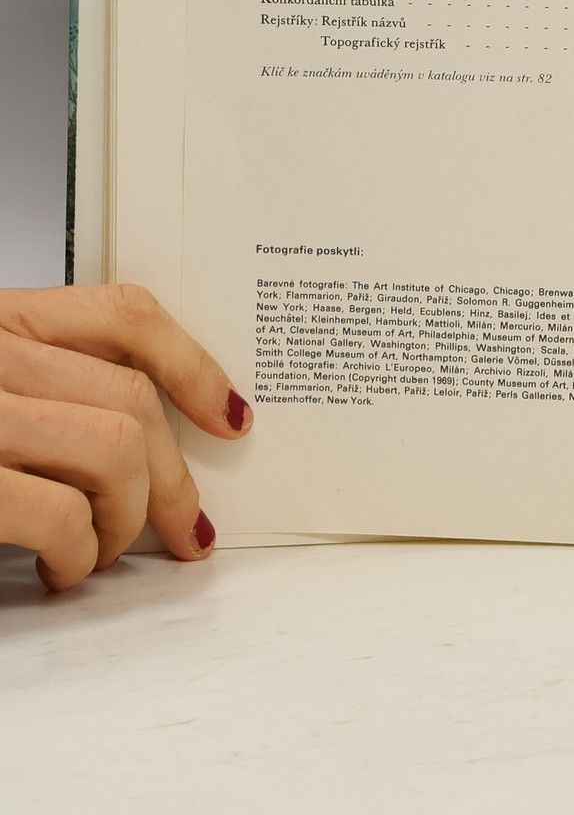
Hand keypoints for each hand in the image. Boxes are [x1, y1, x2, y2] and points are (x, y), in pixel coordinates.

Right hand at [0, 285, 250, 591]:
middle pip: (132, 398)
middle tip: (186, 526)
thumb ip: (35, 380)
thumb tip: (140, 430)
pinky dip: (79, 550)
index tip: (228, 415)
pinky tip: (63, 569)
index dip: (194, 365)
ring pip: (114, 450)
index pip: (124, 314)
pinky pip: (58, 512)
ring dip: (129, 517)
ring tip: (103, 551)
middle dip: (175, 474)